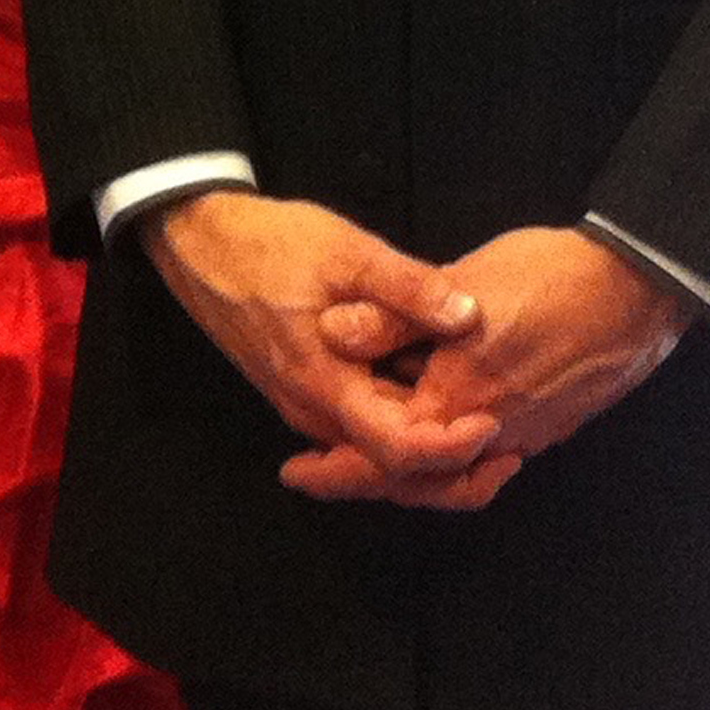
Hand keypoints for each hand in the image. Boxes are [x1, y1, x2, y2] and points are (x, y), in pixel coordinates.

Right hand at [139, 189, 510, 505]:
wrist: (200, 241)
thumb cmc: (271, 244)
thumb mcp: (346, 252)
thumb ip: (409, 286)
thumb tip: (471, 316)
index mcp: (324, 386)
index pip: (396, 450)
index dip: (449, 449)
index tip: (492, 424)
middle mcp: (314, 412)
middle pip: (389, 468)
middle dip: (451, 468)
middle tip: (509, 448)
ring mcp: (306, 405)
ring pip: (373, 454)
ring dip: (428, 453)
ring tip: (485, 432)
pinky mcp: (305, 389)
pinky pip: (359, 429)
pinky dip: (401, 430)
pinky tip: (435, 405)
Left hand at [281, 225, 691, 507]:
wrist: (636, 287)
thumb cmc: (547, 277)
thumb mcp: (460, 285)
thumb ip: (394, 314)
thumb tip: (330, 332)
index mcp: (460, 402)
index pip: (385, 459)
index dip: (336, 470)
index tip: (295, 472)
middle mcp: (493, 433)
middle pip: (417, 480)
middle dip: (363, 477)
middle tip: (315, 469)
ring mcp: (528, 434)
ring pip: (453, 471)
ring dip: (406, 467)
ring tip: (366, 447)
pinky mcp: (551, 423)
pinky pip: (486, 454)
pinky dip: (448, 453)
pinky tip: (432, 421)